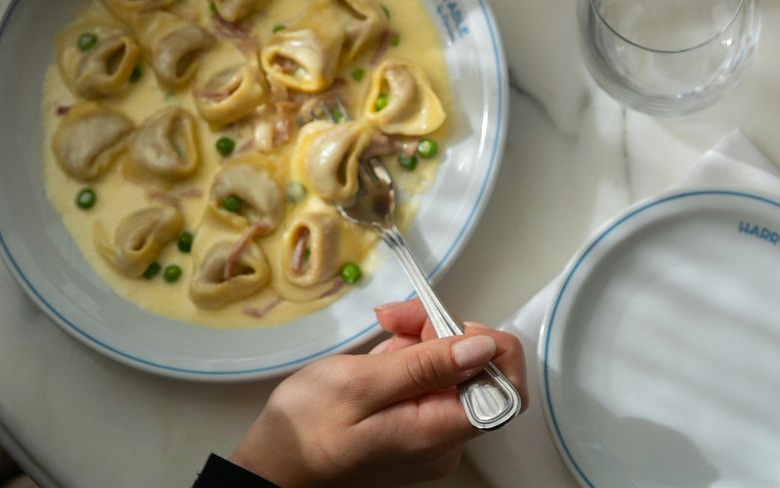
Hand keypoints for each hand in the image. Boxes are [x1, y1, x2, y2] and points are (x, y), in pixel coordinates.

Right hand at [229, 310, 526, 486]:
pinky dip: (413, 353)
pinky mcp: (413, 425)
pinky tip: (386, 344)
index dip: (492, 349)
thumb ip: (425, 365)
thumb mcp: (360, 384)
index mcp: (438, 434)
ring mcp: (429, 434)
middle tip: (399, 314)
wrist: (272, 465)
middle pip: (477, 371)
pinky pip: (430, 380)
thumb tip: (485, 349)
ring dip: (425, 335)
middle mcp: (444, 439)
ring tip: (387, 324)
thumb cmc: (307, 426)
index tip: (451, 326)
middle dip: (445, 329)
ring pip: (452, 368)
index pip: (506, 392)